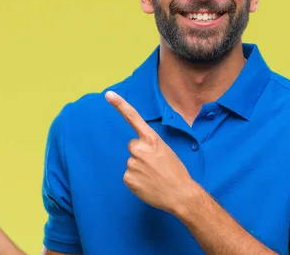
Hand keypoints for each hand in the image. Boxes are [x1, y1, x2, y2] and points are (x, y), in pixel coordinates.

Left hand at [104, 91, 196, 214]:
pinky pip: (128, 175)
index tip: (108, 94)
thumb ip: (150, 145)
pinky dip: (136, 180)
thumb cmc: (176, 172)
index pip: (133, 118)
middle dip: (141, 153)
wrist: (180, 195)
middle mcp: (139, 148)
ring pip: (131, 162)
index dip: (120, 105)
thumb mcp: (165, 151)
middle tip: (155, 165)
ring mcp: (132, 164)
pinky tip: (148, 184)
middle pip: (133, 146)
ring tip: (154, 176)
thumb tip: (137, 150)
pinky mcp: (128, 178)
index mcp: (152, 139)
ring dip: (140, 168)